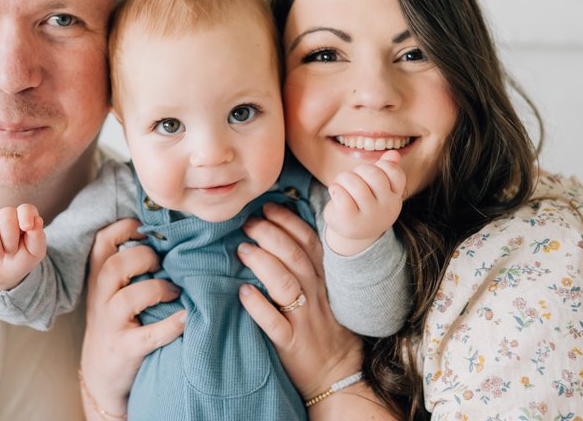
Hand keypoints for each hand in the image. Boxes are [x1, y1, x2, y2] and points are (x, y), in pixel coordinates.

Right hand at [0, 204, 45, 291]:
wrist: (2, 276)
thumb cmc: (21, 260)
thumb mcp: (34, 253)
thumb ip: (38, 237)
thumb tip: (37, 221)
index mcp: (22, 218)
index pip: (26, 209)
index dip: (26, 216)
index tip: (26, 228)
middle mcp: (4, 216)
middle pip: (6, 215)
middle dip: (9, 238)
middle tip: (10, 252)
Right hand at [79, 218, 185, 418]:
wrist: (102, 374)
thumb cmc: (116, 322)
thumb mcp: (111, 292)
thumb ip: (128, 267)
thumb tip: (165, 236)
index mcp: (98, 280)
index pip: (102, 242)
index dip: (124, 228)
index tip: (147, 230)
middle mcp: (100, 300)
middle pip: (114, 266)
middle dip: (143, 257)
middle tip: (161, 264)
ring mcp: (111, 326)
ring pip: (128, 298)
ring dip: (157, 289)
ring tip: (174, 291)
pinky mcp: (126, 350)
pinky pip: (149, 336)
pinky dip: (171, 326)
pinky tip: (186, 318)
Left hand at [237, 203, 381, 412]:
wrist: (340, 375)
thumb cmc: (327, 330)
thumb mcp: (326, 293)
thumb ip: (309, 267)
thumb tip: (280, 235)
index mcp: (324, 281)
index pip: (309, 242)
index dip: (289, 221)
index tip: (268, 207)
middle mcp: (316, 296)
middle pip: (296, 257)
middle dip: (272, 235)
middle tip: (249, 223)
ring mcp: (304, 320)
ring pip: (286, 285)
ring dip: (264, 264)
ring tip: (243, 249)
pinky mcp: (292, 345)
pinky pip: (275, 324)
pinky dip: (259, 307)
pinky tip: (243, 293)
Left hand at [324, 150, 405, 255]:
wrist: (351, 234)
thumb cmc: (364, 204)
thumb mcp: (378, 189)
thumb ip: (386, 170)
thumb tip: (394, 153)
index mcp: (394, 196)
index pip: (395, 172)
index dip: (381, 166)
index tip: (370, 175)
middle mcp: (386, 207)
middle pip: (373, 173)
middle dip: (358, 170)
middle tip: (351, 179)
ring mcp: (369, 215)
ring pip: (355, 183)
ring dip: (342, 178)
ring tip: (340, 185)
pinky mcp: (350, 220)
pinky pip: (341, 195)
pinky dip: (335, 189)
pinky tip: (335, 193)